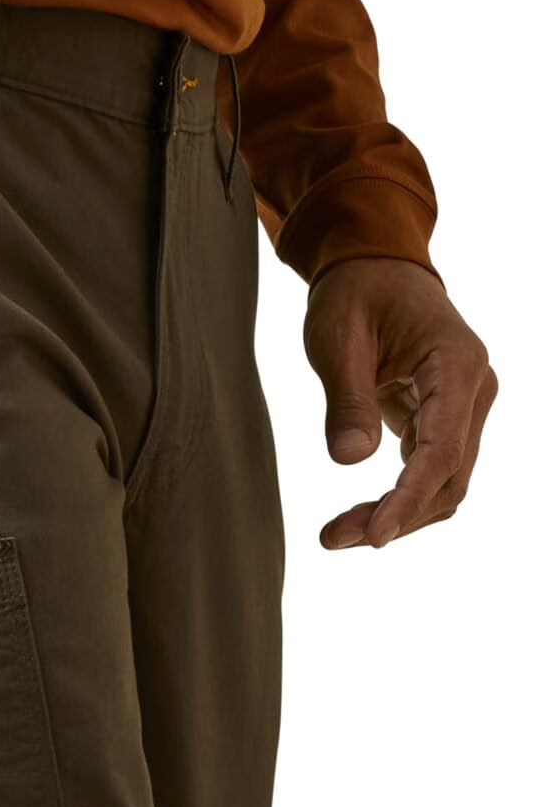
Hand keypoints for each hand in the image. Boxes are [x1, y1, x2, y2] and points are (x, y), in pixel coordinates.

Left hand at [303, 257, 497, 549]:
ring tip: (337, 534)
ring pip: (443, 482)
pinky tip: (357, 516)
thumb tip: (351, 460)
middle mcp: (473, 389)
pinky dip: (398, 498)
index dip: (409, 498)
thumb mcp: (337, 336)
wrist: (374, 266)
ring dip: (397, 515)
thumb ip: (346, 397)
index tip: (374, 535)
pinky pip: (429, 470)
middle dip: (396, 516)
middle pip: (448, 477)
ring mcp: (464, 407)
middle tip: (333, 539)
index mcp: (456, 363)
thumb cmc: (353, 293)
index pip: (441, 449)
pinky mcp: (444, 418)